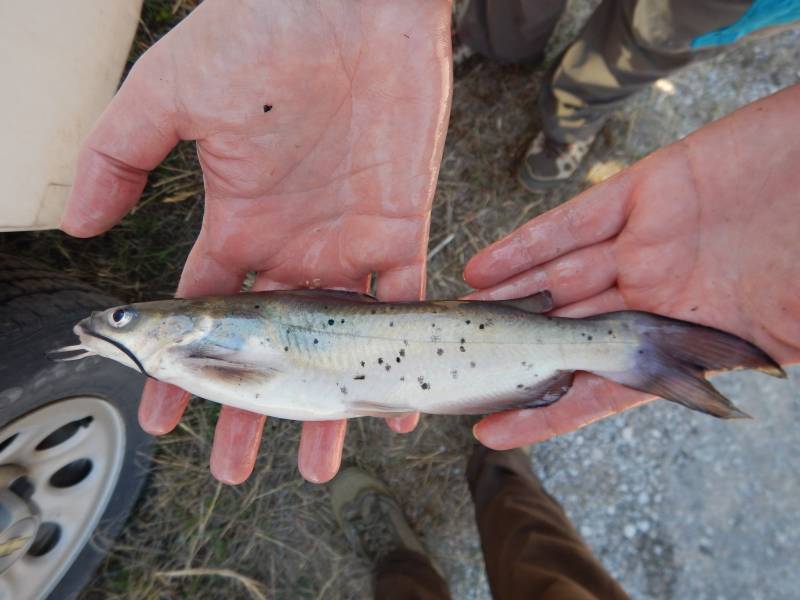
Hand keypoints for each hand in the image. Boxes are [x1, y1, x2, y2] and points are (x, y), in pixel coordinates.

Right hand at [61, 0, 451, 483]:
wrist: (349, 1)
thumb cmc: (259, 32)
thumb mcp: (168, 95)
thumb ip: (118, 157)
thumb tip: (80, 226)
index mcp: (237, 223)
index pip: (203, 317)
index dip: (186, 371)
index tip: (166, 421)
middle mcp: (291, 246)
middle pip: (269, 348)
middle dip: (251, 409)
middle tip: (235, 467)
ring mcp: (347, 243)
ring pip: (337, 343)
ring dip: (328, 405)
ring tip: (315, 463)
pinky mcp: (402, 227)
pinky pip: (407, 306)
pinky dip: (404, 354)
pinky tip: (396, 408)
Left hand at [464, 84, 799, 449]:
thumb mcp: (797, 327)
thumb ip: (740, 362)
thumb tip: (723, 403)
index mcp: (692, 336)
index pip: (603, 387)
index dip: (547, 412)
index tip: (493, 433)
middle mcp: (660, 292)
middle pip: (568, 330)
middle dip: (512, 349)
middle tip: (455, 365)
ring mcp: (649, 240)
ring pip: (560, 275)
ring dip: (507, 298)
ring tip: (456, 318)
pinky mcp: (647, 186)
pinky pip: (575, 219)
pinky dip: (529, 243)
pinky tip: (486, 267)